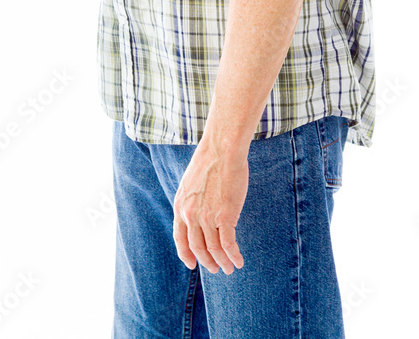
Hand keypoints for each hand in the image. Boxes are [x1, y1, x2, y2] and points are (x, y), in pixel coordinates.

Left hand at [172, 138, 247, 274]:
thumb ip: (192, 200)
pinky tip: (239, 261)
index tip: (192, 264)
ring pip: (214, 250)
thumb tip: (200, 214)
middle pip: (198, 248)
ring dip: (222, 263)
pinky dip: (234, 256)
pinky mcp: (225, 216)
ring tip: (229, 268)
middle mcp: (190, 215)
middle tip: (215, 269)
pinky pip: (228, 245)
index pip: (180, 238)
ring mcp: (207, 217)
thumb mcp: (191, 182)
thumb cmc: (211, 160)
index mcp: (180, 206)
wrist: (222, 148)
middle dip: (207, 262)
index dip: (186, 254)